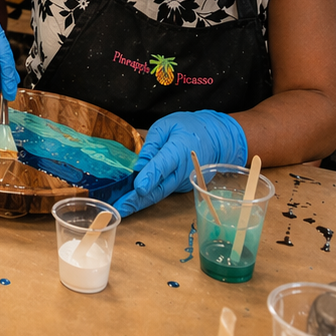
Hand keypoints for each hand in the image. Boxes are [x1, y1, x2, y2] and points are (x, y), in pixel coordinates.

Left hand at [114, 111, 247, 216]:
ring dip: (140, 202)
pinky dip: (148, 197)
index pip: (162, 166)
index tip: (138, 188)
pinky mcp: (182, 186)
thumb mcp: (166, 127)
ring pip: (160, 194)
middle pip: (160, 188)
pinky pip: (163, 191)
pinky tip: (131, 201)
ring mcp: (183, 181)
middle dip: (139, 200)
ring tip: (120, 209)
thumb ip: (151, 145)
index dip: (150, 178)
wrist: (215, 139)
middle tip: (120, 208)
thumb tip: (138, 166)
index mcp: (178, 151)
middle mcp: (182, 171)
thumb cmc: (188, 128)